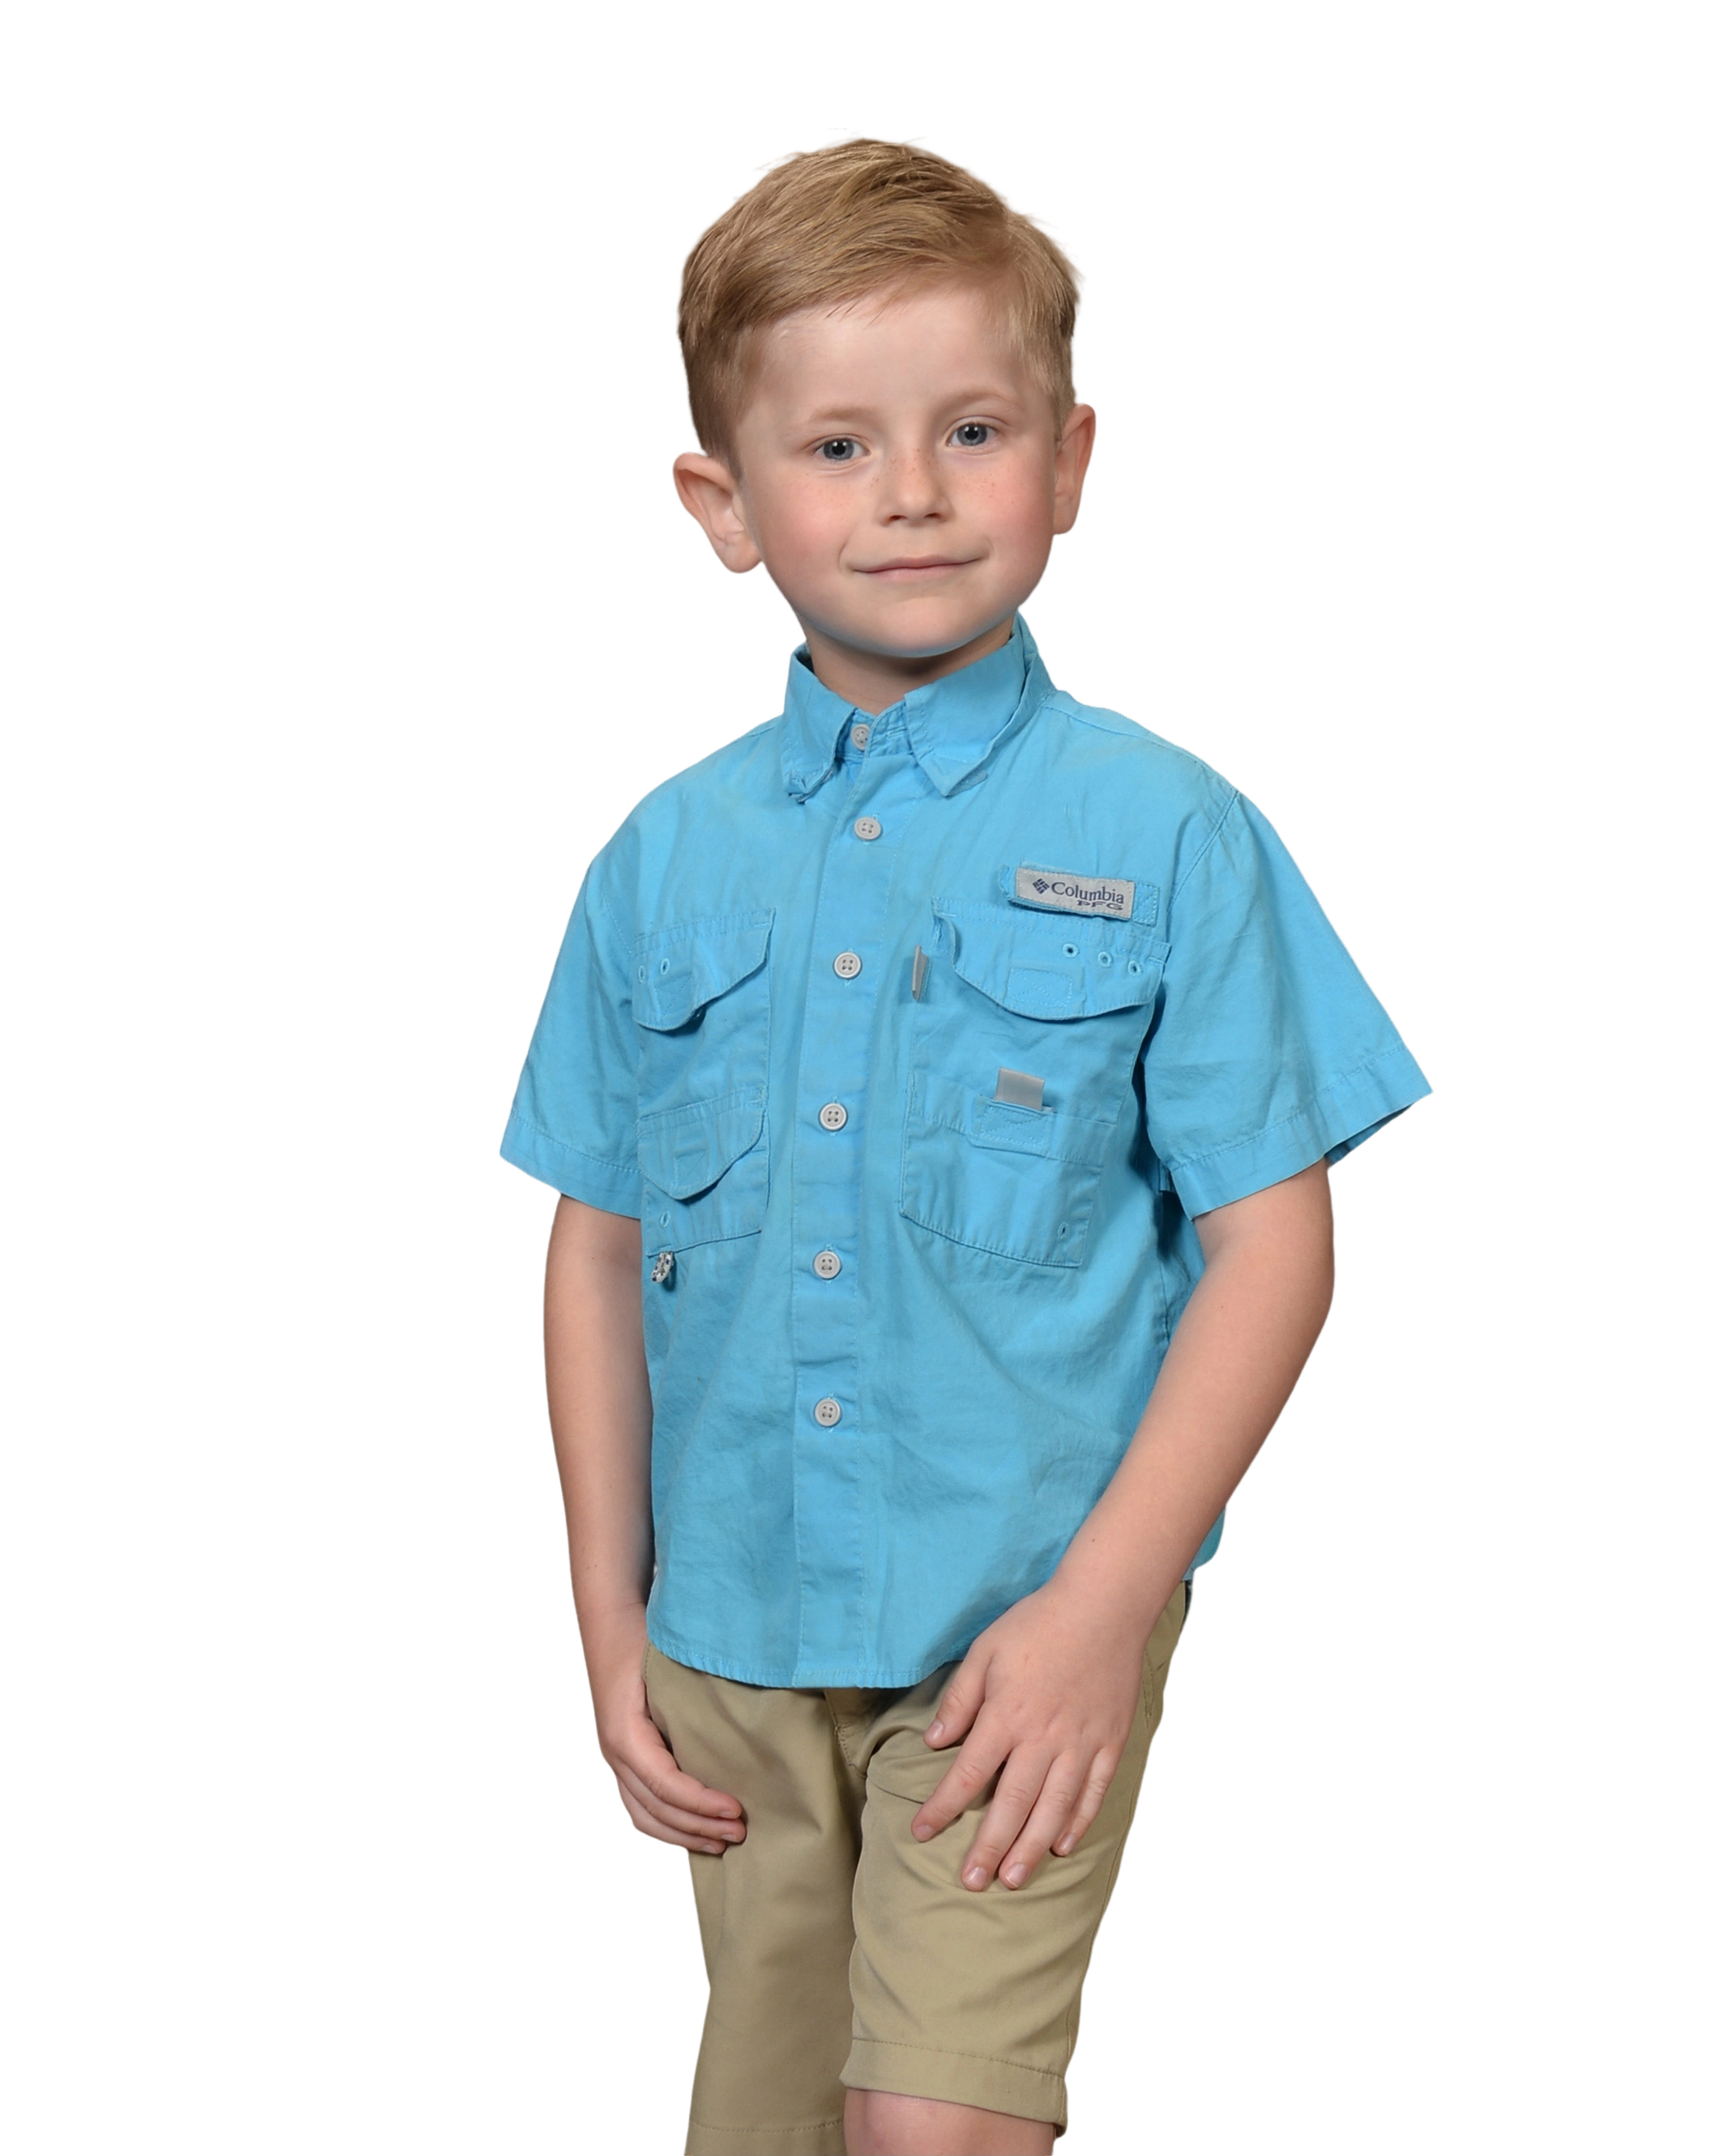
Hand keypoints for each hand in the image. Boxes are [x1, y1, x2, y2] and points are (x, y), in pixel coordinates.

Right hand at [584, 1605, 747, 1857]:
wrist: (611, 1625)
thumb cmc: (644, 1640)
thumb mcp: (667, 1666)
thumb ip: (692, 1701)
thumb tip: (739, 1726)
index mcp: (625, 1734)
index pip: (665, 1785)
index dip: (701, 1804)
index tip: (736, 1810)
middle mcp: (614, 1754)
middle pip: (656, 1809)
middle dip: (699, 1826)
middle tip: (740, 1832)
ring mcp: (614, 1761)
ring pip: (644, 1817)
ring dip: (683, 1835)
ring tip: (721, 1841)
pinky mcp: (622, 1761)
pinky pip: (640, 1807)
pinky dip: (667, 1826)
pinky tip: (694, 1830)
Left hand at [910, 1575, 1147, 1891]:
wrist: (1104, 1607)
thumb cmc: (1038, 1623)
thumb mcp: (985, 1651)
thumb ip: (960, 1700)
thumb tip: (933, 1742)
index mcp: (1007, 1716)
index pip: (968, 1773)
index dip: (942, 1807)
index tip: (920, 1832)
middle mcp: (1043, 1739)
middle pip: (1011, 1804)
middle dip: (989, 1847)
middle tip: (972, 1883)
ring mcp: (1081, 1744)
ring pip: (1053, 1808)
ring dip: (1030, 1847)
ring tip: (1013, 1880)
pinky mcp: (1110, 1743)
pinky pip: (1093, 1792)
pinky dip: (1077, 1822)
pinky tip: (1061, 1845)